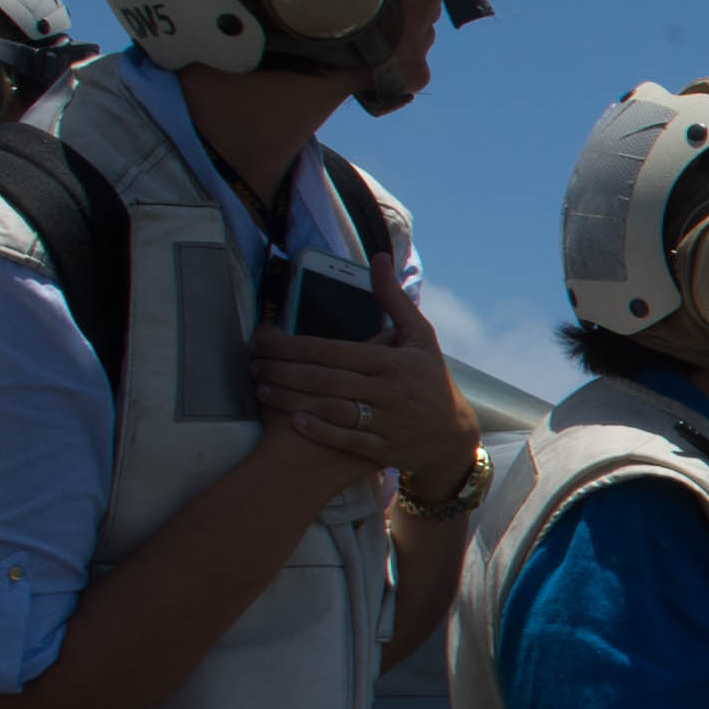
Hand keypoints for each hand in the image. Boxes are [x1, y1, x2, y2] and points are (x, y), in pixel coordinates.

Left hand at [250, 259, 481, 502]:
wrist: (454, 434)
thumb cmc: (431, 379)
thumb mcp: (420, 337)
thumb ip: (394, 299)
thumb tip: (378, 259)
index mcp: (394, 361)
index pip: (332, 351)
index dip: (292, 347)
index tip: (262, 344)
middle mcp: (389, 391)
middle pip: (324, 379)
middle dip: (282, 372)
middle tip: (253, 366)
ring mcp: (387, 422)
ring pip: (330, 408)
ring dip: (291, 399)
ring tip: (261, 390)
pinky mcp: (384, 449)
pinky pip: (346, 439)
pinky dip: (318, 430)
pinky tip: (292, 420)